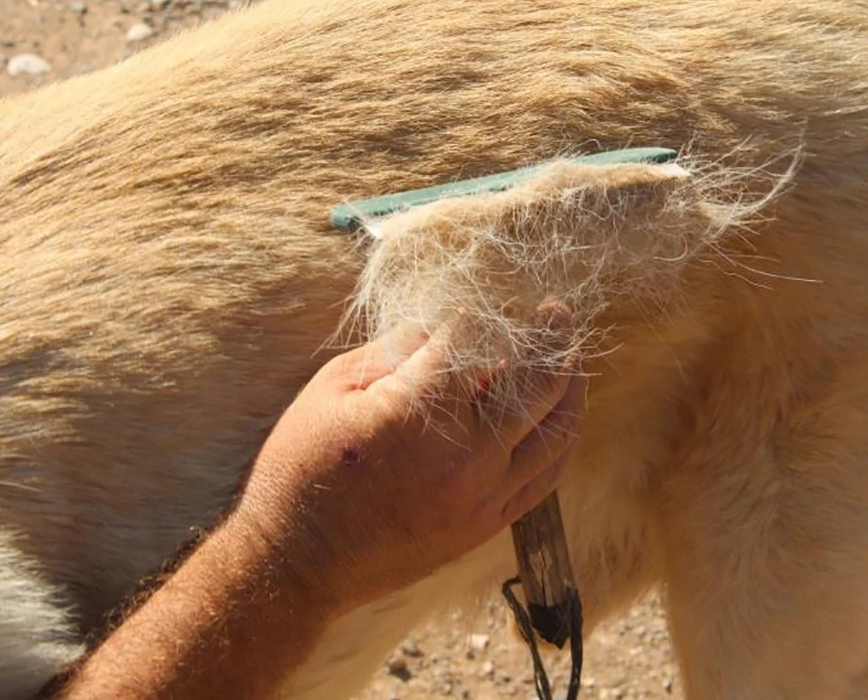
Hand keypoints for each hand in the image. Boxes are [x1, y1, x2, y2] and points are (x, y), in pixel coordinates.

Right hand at [233, 306, 587, 610]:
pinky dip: (561, 436)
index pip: (473, 342)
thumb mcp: (333, 388)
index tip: (476, 304)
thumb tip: (443, 327)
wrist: (297, 562)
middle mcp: (467, 455)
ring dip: (570, 384)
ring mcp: (484, 495)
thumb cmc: (303, 466)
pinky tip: (561, 412)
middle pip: (538, 381)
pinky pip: (547, 474)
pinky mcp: (488, 524)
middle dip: (552, 336)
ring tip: (569, 354)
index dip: (475, 315)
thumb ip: (394, 349)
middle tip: (556, 309)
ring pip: (557, 429)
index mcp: (421, 412)